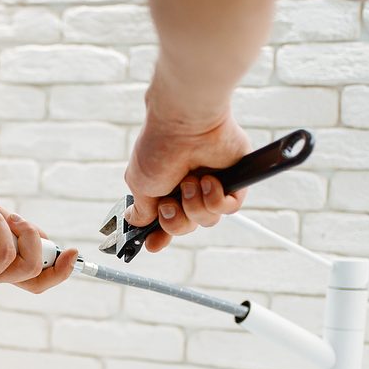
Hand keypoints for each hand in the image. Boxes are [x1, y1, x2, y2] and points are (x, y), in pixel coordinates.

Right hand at [123, 106, 252, 253]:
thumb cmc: (160, 147)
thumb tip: (135, 222)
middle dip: (175, 220)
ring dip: (194, 206)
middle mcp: (187, 187)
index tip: (154, 244)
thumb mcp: (139, 184)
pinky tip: (209, 180)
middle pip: (185, 226)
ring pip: (207, 220)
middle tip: (170, 202)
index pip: (164, 220)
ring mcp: (210, 184)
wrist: (186, 124)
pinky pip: (228, 209)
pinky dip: (215, 199)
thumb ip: (141, 210)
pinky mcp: (233, 180)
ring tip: (190, 182)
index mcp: (164, 187)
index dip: (160, 235)